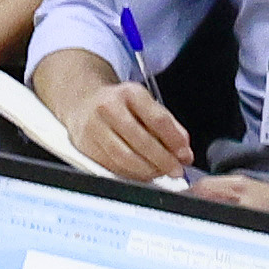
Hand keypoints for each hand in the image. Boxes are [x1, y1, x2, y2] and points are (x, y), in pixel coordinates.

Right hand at [58, 70, 194, 180]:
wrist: (83, 102)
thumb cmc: (120, 105)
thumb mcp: (146, 104)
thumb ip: (169, 126)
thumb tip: (183, 150)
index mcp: (130, 93)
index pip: (158, 119)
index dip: (175, 141)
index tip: (185, 155)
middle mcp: (108, 108)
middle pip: (141, 141)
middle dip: (162, 160)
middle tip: (175, 170)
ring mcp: (94, 127)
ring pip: (124, 158)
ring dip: (147, 171)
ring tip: (159, 173)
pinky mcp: (85, 146)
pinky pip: (111, 166)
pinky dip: (131, 174)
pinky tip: (141, 173)